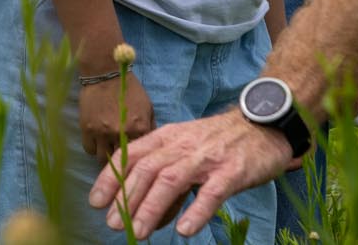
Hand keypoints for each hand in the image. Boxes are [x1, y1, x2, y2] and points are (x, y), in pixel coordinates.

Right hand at [78, 69, 153, 159]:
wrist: (105, 74)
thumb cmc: (129, 89)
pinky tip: (97, 143)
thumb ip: (150, 128)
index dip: (139, 160)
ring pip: (103, 159)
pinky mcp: (87, 129)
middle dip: (123, 163)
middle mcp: (121, 134)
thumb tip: (152, 147)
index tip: (137, 163)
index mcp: (140, 129)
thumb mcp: (148, 107)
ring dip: (107, 158)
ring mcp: (102, 132)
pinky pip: (89, 149)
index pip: (142, 156)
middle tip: (122, 163)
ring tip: (109, 152)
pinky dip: (93, 148)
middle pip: (122, 162)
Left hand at [88, 107, 293, 237]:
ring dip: (152, 208)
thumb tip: (142, 208)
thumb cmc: (218, 141)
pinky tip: (184, 230)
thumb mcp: (185, 147)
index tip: (95, 201)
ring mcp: (207, 158)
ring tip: (139, 232)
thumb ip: (164, 173)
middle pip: (147, 170)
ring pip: (172, 181)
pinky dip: (196, 211)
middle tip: (113, 224)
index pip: (131, 156)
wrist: (262, 124)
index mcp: (167, 137)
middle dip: (127, 198)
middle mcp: (182, 145)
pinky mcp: (232, 172)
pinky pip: (212, 193)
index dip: (111, 178)